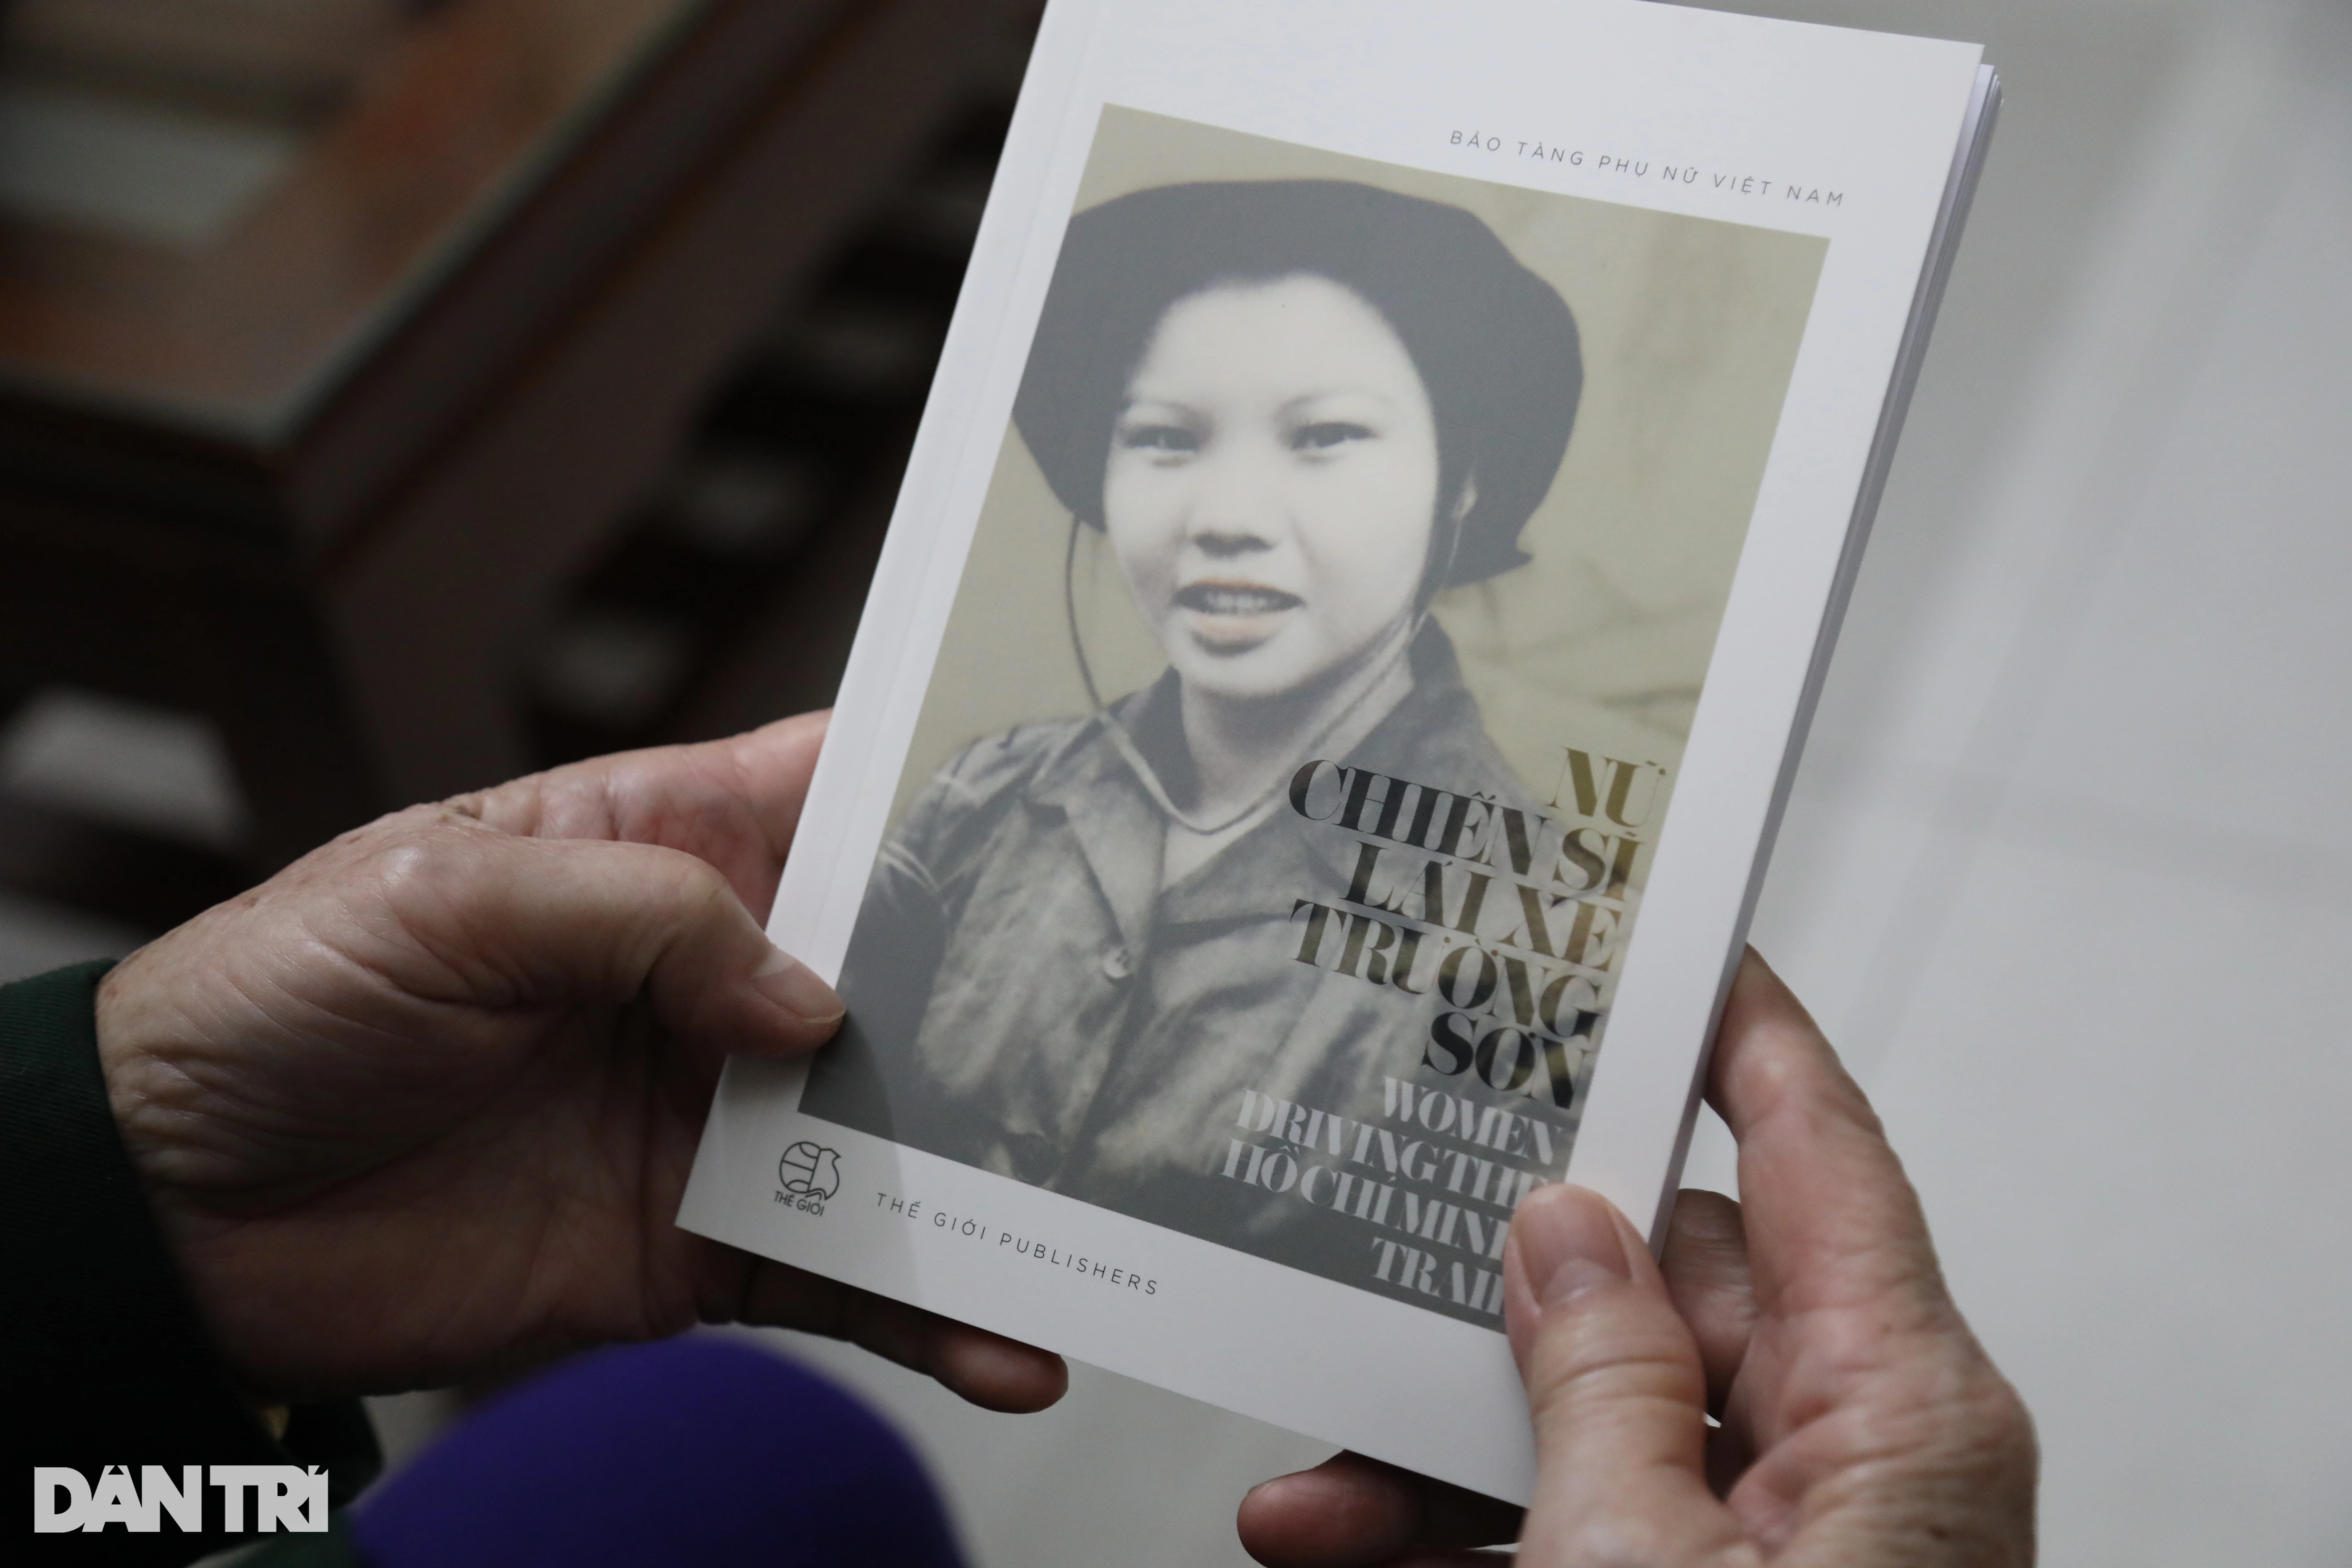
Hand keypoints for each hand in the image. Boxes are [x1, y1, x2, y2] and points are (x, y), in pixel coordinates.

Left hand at [95, 713, 1067, 1413]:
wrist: (172, 1214)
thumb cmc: (279, 1001)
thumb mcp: (443, 897)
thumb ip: (642, 918)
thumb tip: (810, 999)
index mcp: (657, 847)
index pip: (838, 791)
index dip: (952, 784)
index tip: (1081, 794)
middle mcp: (711, 980)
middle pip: (906, 975)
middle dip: (1017, 1000)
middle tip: (1145, 1029)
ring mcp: (716, 1119)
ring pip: (896, 1138)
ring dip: (1000, 1178)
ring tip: (1111, 1215)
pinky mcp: (699, 1249)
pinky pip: (841, 1274)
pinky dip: (928, 1310)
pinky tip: (1008, 1340)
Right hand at [1237, 950, 2035, 1565]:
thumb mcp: (1643, 1565)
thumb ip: (1603, 1378)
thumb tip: (1565, 1230)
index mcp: (1902, 1410)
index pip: (1818, 1151)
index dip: (1742, 1031)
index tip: (1667, 940)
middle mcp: (1852, 1459)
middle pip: (1670, 1288)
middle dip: (1508, 1276)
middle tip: (1393, 1211)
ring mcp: (1774, 1541)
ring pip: (1593, 1419)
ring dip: (1438, 1436)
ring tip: (1312, 1452)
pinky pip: (1574, 1524)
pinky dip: (1449, 1532)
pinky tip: (1326, 1532)